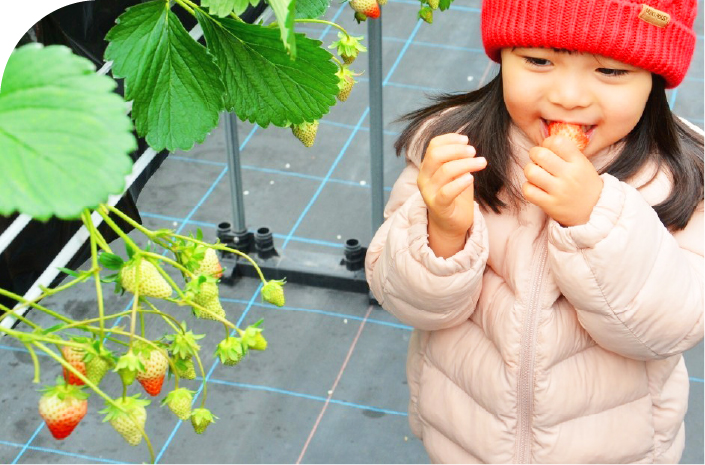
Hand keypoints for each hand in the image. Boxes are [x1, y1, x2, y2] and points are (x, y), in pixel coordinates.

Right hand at [417, 133, 486, 256]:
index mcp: (427, 167)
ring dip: (466, 164)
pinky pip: (447, 192)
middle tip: (474, 151)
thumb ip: (457, 159)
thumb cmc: (456, 195)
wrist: (450, 224)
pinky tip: (471, 178)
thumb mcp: (456, 173)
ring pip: (445, 171)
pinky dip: (460, 183)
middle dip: (457, 150)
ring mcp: (429, 192)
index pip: (433, 146)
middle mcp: (424, 178)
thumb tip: (466, 141)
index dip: (450, 139)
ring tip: (482, 162)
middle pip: (436, 155)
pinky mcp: (437, 206)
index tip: (466, 139)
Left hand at [522, 135, 602, 226]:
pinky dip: (528, 187)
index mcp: (578, 162)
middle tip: (537, 160)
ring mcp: (559, 191)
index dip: (548, 142)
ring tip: (536, 174)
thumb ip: (566, 153)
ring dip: (529, 170)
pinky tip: (535, 187)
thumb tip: (544, 143)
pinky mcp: (549, 204)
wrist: (594, 211)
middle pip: (540, 154)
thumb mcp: (583, 164)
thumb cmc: (584, 184)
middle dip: (534, 154)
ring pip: (531, 172)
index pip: (557, 142)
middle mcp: (569, 175)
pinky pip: (528, 190)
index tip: (548, 148)